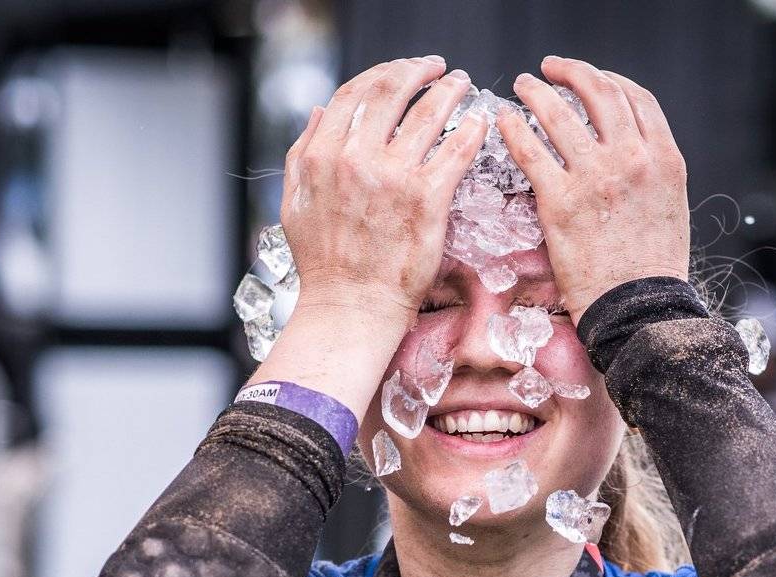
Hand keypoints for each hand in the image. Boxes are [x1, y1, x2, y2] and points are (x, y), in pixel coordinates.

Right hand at [281, 57, 488, 335]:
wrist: (351, 309)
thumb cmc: (324, 266)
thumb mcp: (295, 204)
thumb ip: (303, 154)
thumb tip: (317, 112)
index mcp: (322, 155)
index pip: (355, 93)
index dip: (383, 72)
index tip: (402, 71)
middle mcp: (356, 158)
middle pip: (392, 91)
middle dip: (419, 71)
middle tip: (438, 69)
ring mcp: (394, 177)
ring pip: (429, 113)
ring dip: (450, 91)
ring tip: (463, 85)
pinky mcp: (427, 200)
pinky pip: (456, 151)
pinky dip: (472, 130)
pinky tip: (480, 122)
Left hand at [496, 58, 689, 324]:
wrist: (640, 309)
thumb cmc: (653, 271)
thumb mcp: (670, 208)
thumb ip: (651, 173)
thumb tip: (631, 155)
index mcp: (663, 158)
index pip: (635, 98)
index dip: (607, 79)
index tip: (589, 80)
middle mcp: (632, 159)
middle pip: (598, 92)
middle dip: (571, 73)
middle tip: (550, 71)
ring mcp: (595, 178)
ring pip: (559, 113)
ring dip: (536, 92)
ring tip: (523, 87)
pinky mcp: (561, 202)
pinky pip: (530, 151)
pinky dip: (513, 128)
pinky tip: (503, 121)